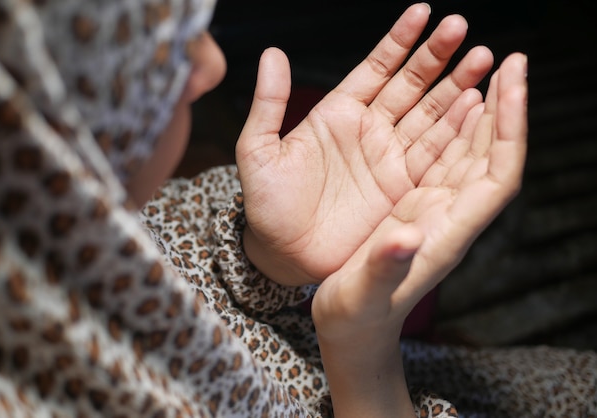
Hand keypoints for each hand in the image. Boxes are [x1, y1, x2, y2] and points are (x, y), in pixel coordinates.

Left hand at [237, 3, 525, 285]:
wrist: (281, 253)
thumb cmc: (266, 203)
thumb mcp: (259, 150)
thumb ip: (268, 103)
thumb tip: (272, 53)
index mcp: (337, 114)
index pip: (375, 67)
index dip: (398, 40)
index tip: (423, 11)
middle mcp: (369, 130)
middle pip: (411, 85)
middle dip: (436, 56)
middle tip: (461, 26)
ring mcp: (388, 158)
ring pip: (430, 114)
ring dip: (455, 87)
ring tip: (482, 58)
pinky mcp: (401, 187)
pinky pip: (434, 153)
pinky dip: (456, 130)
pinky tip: (475, 105)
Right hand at [312, 46, 526, 410]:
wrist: (353, 330)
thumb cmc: (356, 316)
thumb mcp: (364, 294)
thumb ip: (385, 267)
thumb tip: (404, 237)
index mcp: (446, 234)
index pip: (497, 176)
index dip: (510, 131)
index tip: (513, 86)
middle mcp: (449, 217)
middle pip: (492, 157)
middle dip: (506, 109)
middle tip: (512, 63)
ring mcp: (434, 210)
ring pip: (470, 155)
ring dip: (485, 114)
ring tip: (489, 73)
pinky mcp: (415, 207)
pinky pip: (443, 162)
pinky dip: (454, 131)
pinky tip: (454, 109)